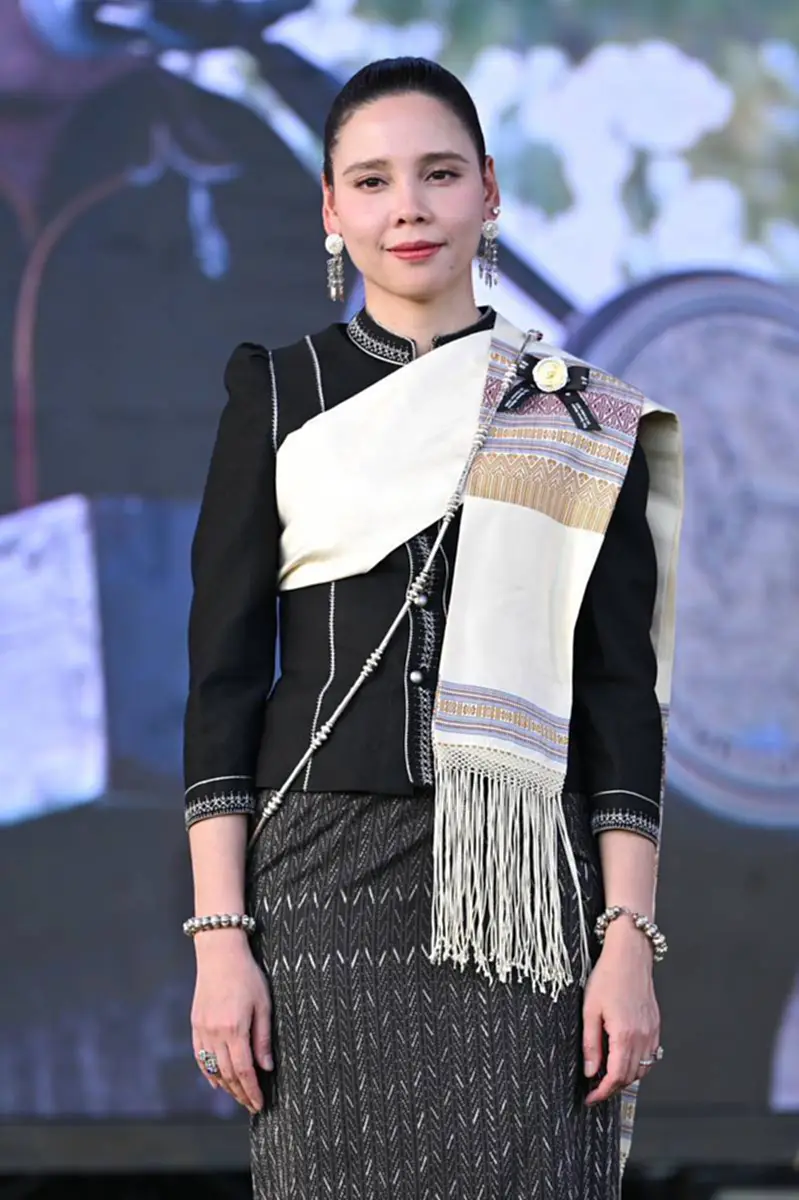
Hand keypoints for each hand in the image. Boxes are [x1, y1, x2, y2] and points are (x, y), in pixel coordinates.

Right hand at [191, 931, 273, 1113]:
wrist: (220, 953)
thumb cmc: (247, 975)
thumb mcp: (263, 1004)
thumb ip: (263, 1038)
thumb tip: (267, 1068)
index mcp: (235, 1029)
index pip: (243, 1070)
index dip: (252, 1090)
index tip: (259, 1104)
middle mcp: (215, 1033)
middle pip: (227, 1074)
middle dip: (240, 1093)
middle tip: (251, 1105)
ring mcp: (202, 1030)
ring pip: (212, 1068)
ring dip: (226, 1086)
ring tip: (238, 1096)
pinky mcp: (195, 1024)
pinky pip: (200, 1056)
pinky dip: (208, 1072)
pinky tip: (216, 1081)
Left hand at [582, 922, 659, 1105]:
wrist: (630, 954)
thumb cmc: (607, 976)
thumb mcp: (589, 1010)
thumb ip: (590, 1044)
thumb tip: (590, 1072)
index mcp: (625, 1035)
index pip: (616, 1077)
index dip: (602, 1093)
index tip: (590, 1099)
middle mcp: (643, 1037)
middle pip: (630, 1077)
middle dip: (612, 1088)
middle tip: (594, 1090)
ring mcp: (652, 1032)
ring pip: (642, 1069)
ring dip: (625, 1077)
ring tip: (606, 1075)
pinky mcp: (655, 1025)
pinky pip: (650, 1055)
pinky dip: (638, 1064)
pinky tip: (623, 1058)